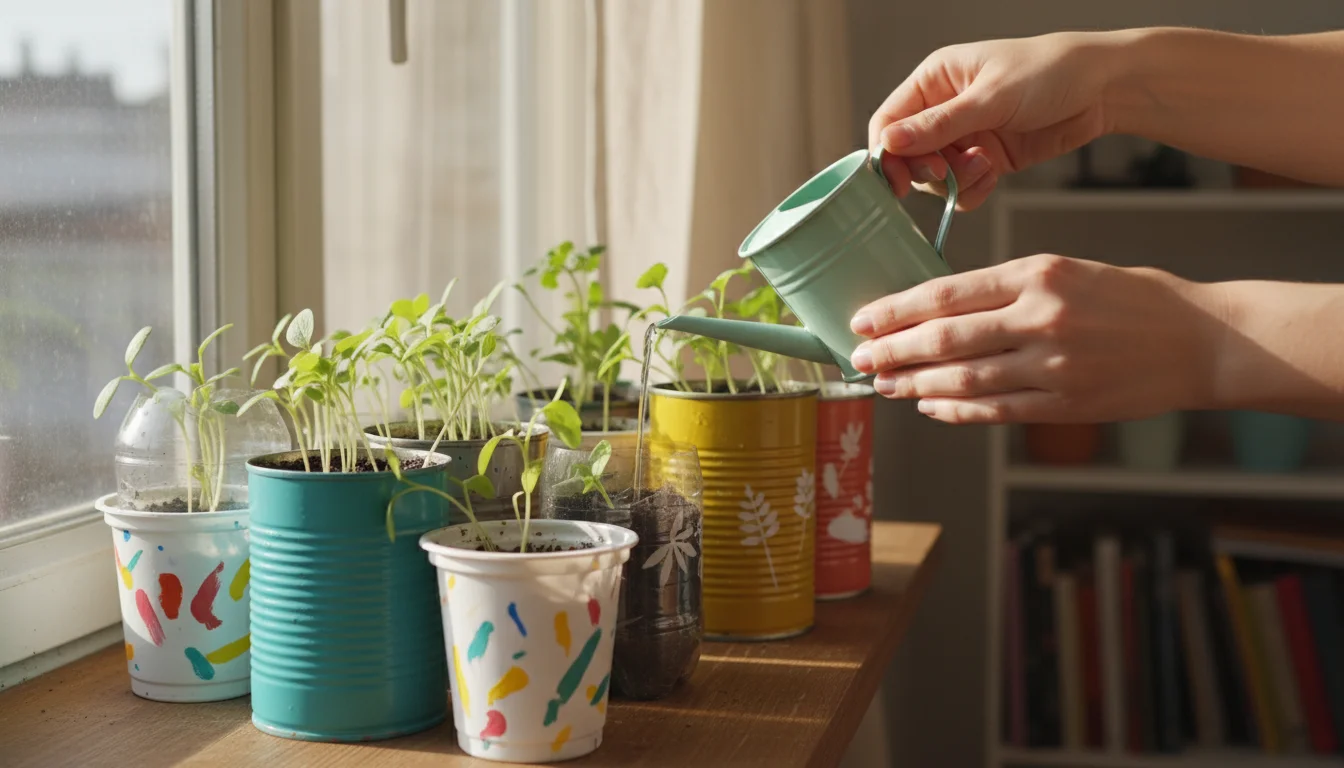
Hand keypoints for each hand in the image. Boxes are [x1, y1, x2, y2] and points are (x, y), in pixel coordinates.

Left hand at [847, 255, 1227, 423]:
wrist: (1202, 340)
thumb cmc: (1134, 298)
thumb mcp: (1070, 269)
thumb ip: (1010, 288)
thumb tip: (942, 308)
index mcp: (1039, 273)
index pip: (947, 291)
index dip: (897, 309)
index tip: (864, 320)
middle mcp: (1042, 318)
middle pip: (945, 338)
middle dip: (892, 350)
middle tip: (858, 359)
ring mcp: (1054, 365)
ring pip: (964, 379)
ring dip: (915, 384)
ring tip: (884, 385)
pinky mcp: (1066, 404)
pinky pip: (995, 411)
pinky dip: (955, 411)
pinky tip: (928, 407)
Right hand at [868, 32, 1121, 209]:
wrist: (1103, 88)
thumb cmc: (1050, 71)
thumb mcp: (990, 97)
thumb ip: (938, 125)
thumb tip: (888, 143)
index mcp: (934, 80)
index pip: (888, 122)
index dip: (887, 154)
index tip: (897, 179)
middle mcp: (942, 109)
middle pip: (907, 155)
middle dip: (927, 169)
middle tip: (949, 172)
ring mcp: (964, 137)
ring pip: (934, 177)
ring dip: (955, 181)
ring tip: (985, 165)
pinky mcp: (985, 160)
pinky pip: (961, 188)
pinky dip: (972, 190)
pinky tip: (993, 175)